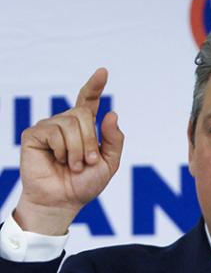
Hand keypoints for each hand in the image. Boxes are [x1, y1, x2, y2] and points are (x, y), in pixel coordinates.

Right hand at [15, 68, 123, 234]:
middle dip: (90, 142)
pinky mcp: (35, 134)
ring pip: (70, 124)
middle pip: (83, 114)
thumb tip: (111, 113)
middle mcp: (66, 124)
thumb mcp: (108, 164)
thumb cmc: (84, 184)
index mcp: (84, 128)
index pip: (88, 101)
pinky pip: (54, 132)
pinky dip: (62, 150)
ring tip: (72, 165)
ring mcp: (49, 127)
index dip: (95, 86)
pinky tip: (57, 161)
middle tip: (87, 162)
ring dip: (77, 150)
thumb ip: (113, 140)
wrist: (63, 201)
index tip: (103, 71)